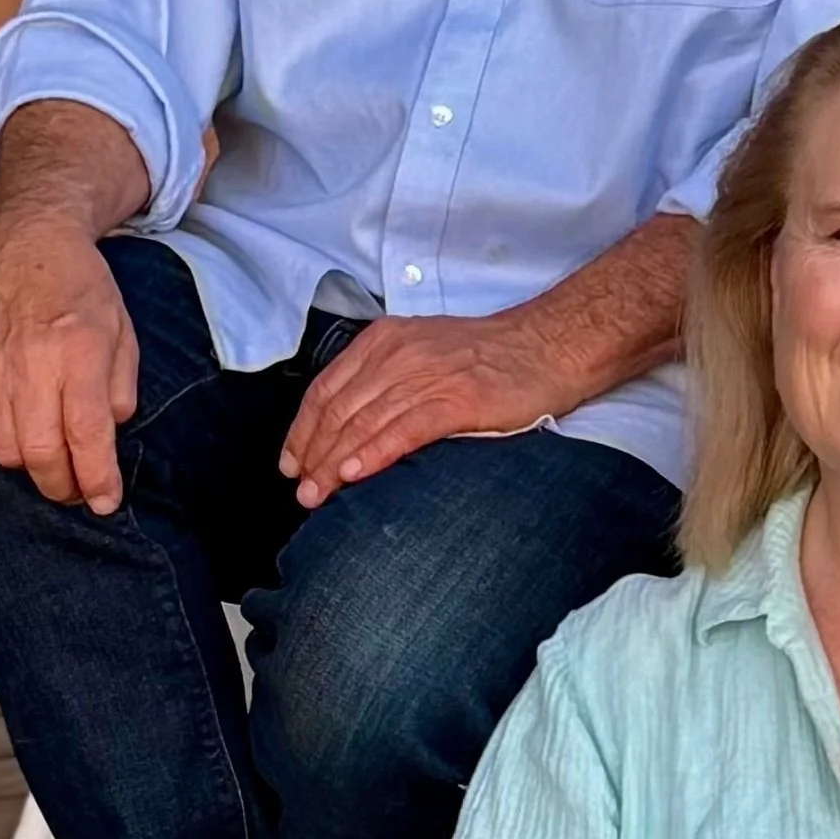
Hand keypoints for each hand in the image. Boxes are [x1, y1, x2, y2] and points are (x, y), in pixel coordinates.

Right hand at [0, 213, 138, 514]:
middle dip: (64, 487)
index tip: (105, 502)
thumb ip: (120, 391)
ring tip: (51, 463)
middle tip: (79, 491)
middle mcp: (29, 365)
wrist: (26, 245)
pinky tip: (18, 440)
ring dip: (31, 470)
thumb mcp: (122, 334)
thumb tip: (106, 441)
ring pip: (6, 451)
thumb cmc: (82, 291)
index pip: (87, 436)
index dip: (98, 480)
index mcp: (77, 352)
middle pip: (41, 454)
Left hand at [280, 309, 568, 507]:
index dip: (302, 431)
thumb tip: (351, 428)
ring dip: (334, 464)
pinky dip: (374, 454)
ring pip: (363, 424)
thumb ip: (386, 380)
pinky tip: (355, 476)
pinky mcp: (456, 400)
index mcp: (384, 341)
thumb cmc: (490, 357)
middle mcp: (398, 355)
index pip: (326, 389)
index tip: (292, 464)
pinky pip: (403, 430)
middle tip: (302, 493)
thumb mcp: (424, 353)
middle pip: (338, 411)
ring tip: (317, 497)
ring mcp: (426, 376)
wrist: (546, 347)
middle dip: (313, 455)